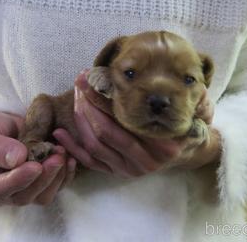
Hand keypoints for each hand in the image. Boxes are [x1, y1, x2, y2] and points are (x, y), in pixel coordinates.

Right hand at [0, 111, 75, 206]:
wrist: (5, 125)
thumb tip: (16, 160)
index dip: (17, 181)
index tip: (34, 167)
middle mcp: (0, 197)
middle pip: (23, 197)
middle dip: (42, 177)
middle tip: (56, 156)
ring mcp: (21, 194)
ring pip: (42, 196)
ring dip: (56, 176)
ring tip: (62, 152)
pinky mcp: (40, 188)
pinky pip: (56, 189)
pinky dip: (65, 176)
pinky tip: (70, 160)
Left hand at [53, 72, 220, 177]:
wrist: (185, 152)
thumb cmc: (180, 124)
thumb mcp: (187, 110)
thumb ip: (175, 95)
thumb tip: (159, 72)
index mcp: (162, 145)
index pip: (122, 118)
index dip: (101, 96)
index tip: (87, 76)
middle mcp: (145, 162)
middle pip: (104, 131)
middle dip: (86, 104)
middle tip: (78, 83)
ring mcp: (129, 171)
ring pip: (94, 145)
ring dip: (79, 120)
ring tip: (74, 97)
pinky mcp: (117, 174)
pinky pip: (89, 162)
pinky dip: (72, 148)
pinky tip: (59, 133)